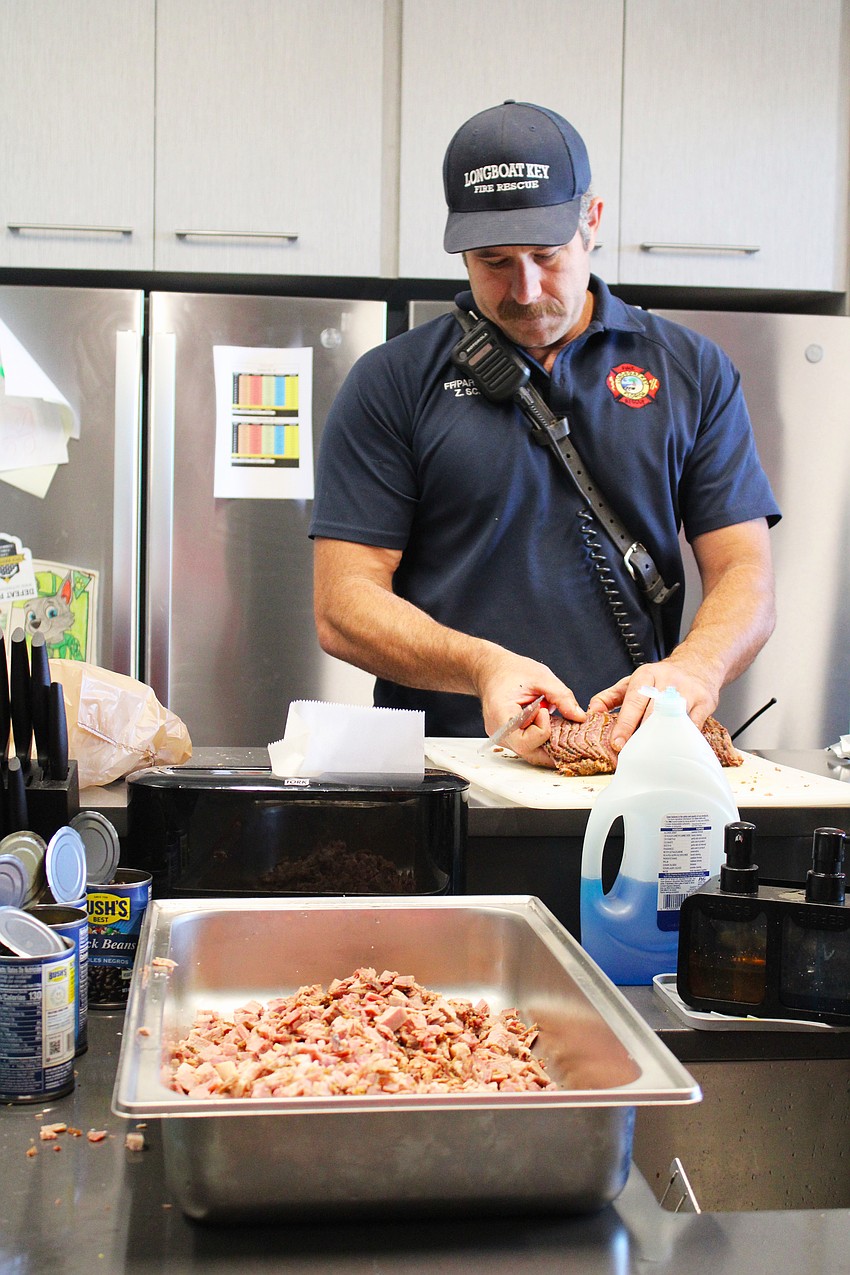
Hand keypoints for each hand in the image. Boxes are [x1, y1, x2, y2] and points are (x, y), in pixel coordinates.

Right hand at [477, 654, 585, 767]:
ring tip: (554, 721)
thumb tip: (579, 717)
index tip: (545, 709)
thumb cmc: (512, 671)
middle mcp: (499, 733)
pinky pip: (528, 745)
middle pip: (530, 753)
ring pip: (531, 752)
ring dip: (548, 741)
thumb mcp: (541, 677)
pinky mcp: (509, 738)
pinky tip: (548, 724)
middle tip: (563, 726)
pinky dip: (542, 738)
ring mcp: (503, 738)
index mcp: (501, 717)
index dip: (542, 729)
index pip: (525, 742)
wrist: (492, 670)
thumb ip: (561, 696)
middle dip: (552, 744)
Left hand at [587, 660, 719, 752]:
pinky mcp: (705, 703)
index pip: (633, 701)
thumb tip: (592, 711)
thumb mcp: (633, 681)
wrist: (698, 664)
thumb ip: (610, 697)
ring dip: (660, 740)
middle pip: (652, 713)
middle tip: (631, 754)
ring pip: (672, 720)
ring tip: (650, 755)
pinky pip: (692, 726)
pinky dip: (681, 740)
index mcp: (646, 675)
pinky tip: (673, 750)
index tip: (617, 743)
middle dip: (640, 736)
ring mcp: (688, 692)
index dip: (625, 724)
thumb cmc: (661, 678)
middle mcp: (667, 682)